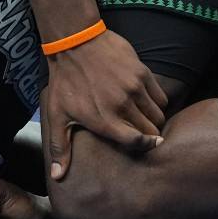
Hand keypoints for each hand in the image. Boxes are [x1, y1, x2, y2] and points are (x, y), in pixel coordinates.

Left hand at [42, 29, 167, 179]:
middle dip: (151, 135)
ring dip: (155, 119)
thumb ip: (60, 148)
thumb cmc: (64, 82)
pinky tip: (148, 102)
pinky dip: (158, 102)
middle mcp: (122, 106)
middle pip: (151, 130)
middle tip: (146, 134)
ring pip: (158, 114)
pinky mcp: (142, 73)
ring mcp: (134, 89)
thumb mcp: (57, 116)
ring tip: (147, 119)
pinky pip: (160, 96)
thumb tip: (58, 176)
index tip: (150, 145)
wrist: (74, 43)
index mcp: (104, 120)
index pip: (137, 142)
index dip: (146, 146)